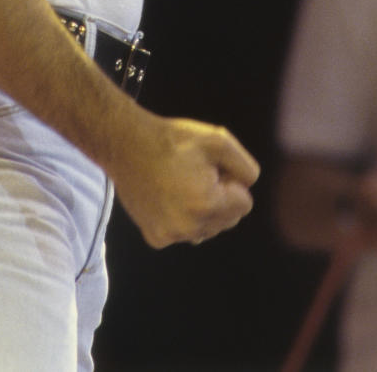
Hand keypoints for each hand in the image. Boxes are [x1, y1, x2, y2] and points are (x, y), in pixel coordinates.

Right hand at [113, 113, 260, 248]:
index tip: (211, 168)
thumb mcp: (218, 140)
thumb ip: (245, 166)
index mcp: (207, 204)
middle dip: (221, 199)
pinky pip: (184, 233)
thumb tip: (248, 187)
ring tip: (182, 184)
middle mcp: (189, 227)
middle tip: (197, 174)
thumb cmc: (173, 140)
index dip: (231, 181)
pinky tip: (168, 196)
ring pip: (207, 229)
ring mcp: (171, 235)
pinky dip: (181, 218)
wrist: (127, 145)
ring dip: (202, 211)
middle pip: (228, 220)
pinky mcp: (155, 237)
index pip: (245, 204)